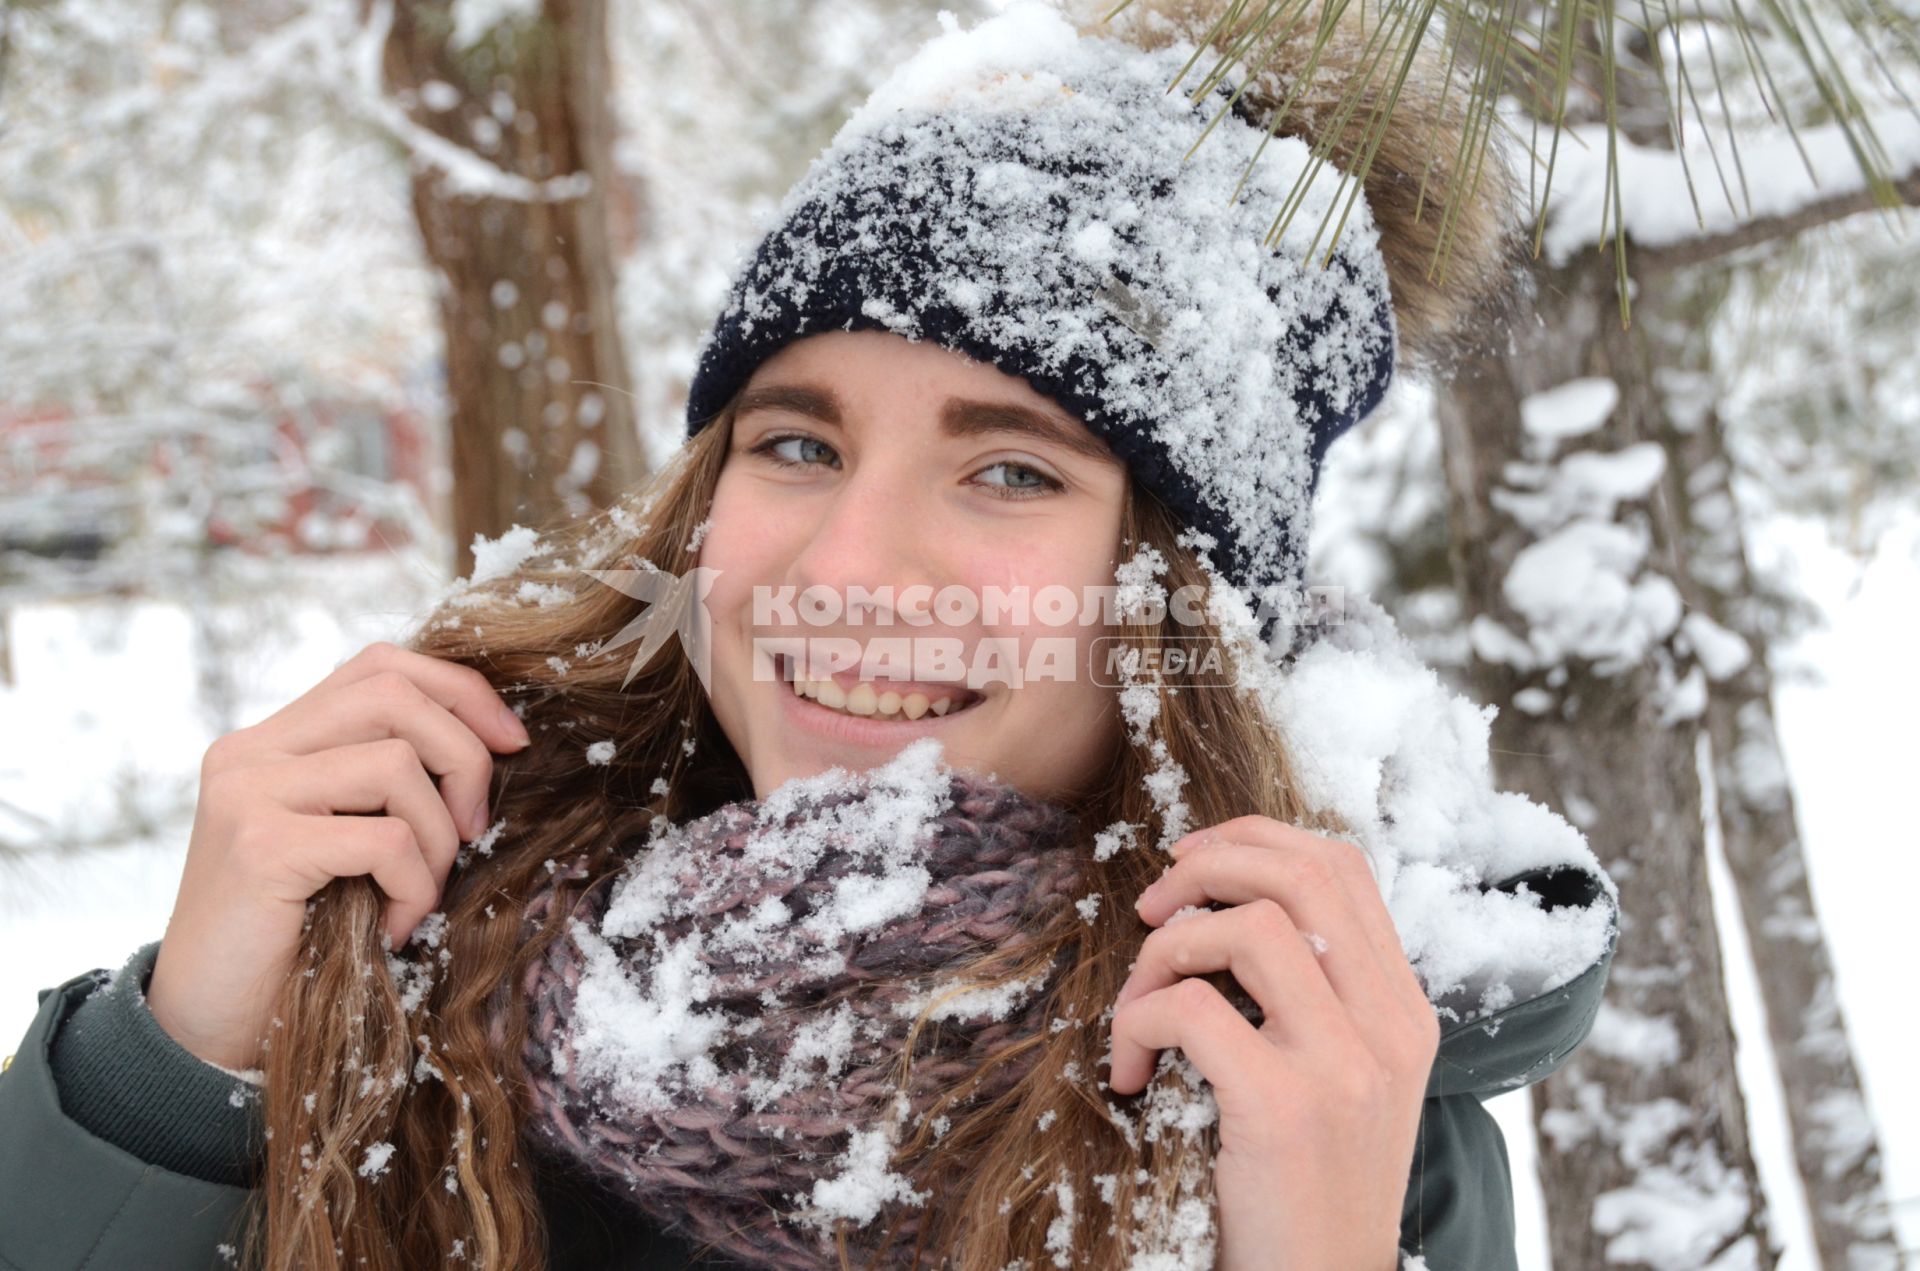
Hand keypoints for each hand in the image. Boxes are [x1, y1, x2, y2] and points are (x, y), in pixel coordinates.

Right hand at [146, 642, 531, 1069]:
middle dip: (465, 758)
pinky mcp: (259, 847)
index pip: (382, 666)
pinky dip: (414, 886)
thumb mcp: (347, 842)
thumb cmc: (300, 937)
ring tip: (420, 894)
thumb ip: (385, 785)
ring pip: (396, 764)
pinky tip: (394, 927)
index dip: (460, 692)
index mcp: (276, 739)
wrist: (207, 1027)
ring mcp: (248, 793)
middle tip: (476, 832)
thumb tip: (498, 743)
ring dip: (439, 839)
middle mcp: (252, 751)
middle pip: (394, 697)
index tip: (511, 743)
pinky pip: (385, 839)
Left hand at [1106, 817, 1438, 1270]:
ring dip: (1164, 950)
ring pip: (1244, 929)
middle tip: (1151, 907)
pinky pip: (1191, 1009)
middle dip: (1207, 865)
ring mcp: (1344, 1066)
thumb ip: (1315, 998)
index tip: (1191, 862)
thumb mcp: (1342, 1080)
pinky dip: (1137, 1021)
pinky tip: (1129, 1071)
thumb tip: (1225, 908)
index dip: (1256, 839)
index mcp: (1403, 1009)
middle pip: (1300, 876)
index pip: (1344, 867)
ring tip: (1138, 1009)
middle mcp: (1388, 1027)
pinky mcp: (1285, 1109)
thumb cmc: (1307, 1187)